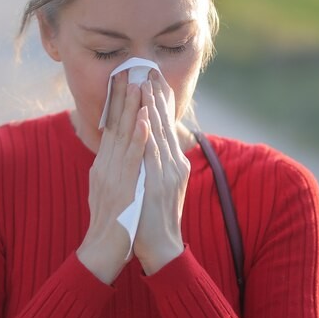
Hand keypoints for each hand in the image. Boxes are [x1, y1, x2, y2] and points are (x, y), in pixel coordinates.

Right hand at [76, 71, 148, 283]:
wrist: (102, 252)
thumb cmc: (110, 225)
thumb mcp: (108, 191)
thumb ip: (112, 170)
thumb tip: (118, 153)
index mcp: (102, 166)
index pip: (110, 127)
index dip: (116, 102)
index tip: (122, 79)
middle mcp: (104, 166)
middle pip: (114, 125)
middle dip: (122, 97)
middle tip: (129, 70)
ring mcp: (111, 176)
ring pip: (123, 136)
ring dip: (131, 109)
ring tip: (139, 85)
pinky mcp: (122, 187)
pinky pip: (132, 158)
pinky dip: (139, 137)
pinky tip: (145, 120)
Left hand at [133, 70, 189, 274]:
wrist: (160, 248)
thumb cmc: (152, 219)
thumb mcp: (157, 186)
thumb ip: (155, 165)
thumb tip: (149, 146)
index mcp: (172, 164)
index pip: (165, 126)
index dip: (160, 101)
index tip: (153, 79)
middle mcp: (174, 164)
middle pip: (165, 123)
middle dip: (157, 96)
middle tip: (150, 70)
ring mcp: (168, 173)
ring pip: (160, 133)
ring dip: (153, 107)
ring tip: (146, 83)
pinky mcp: (159, 183)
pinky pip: (153, 153)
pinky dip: (149, 133)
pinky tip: (145, 116)